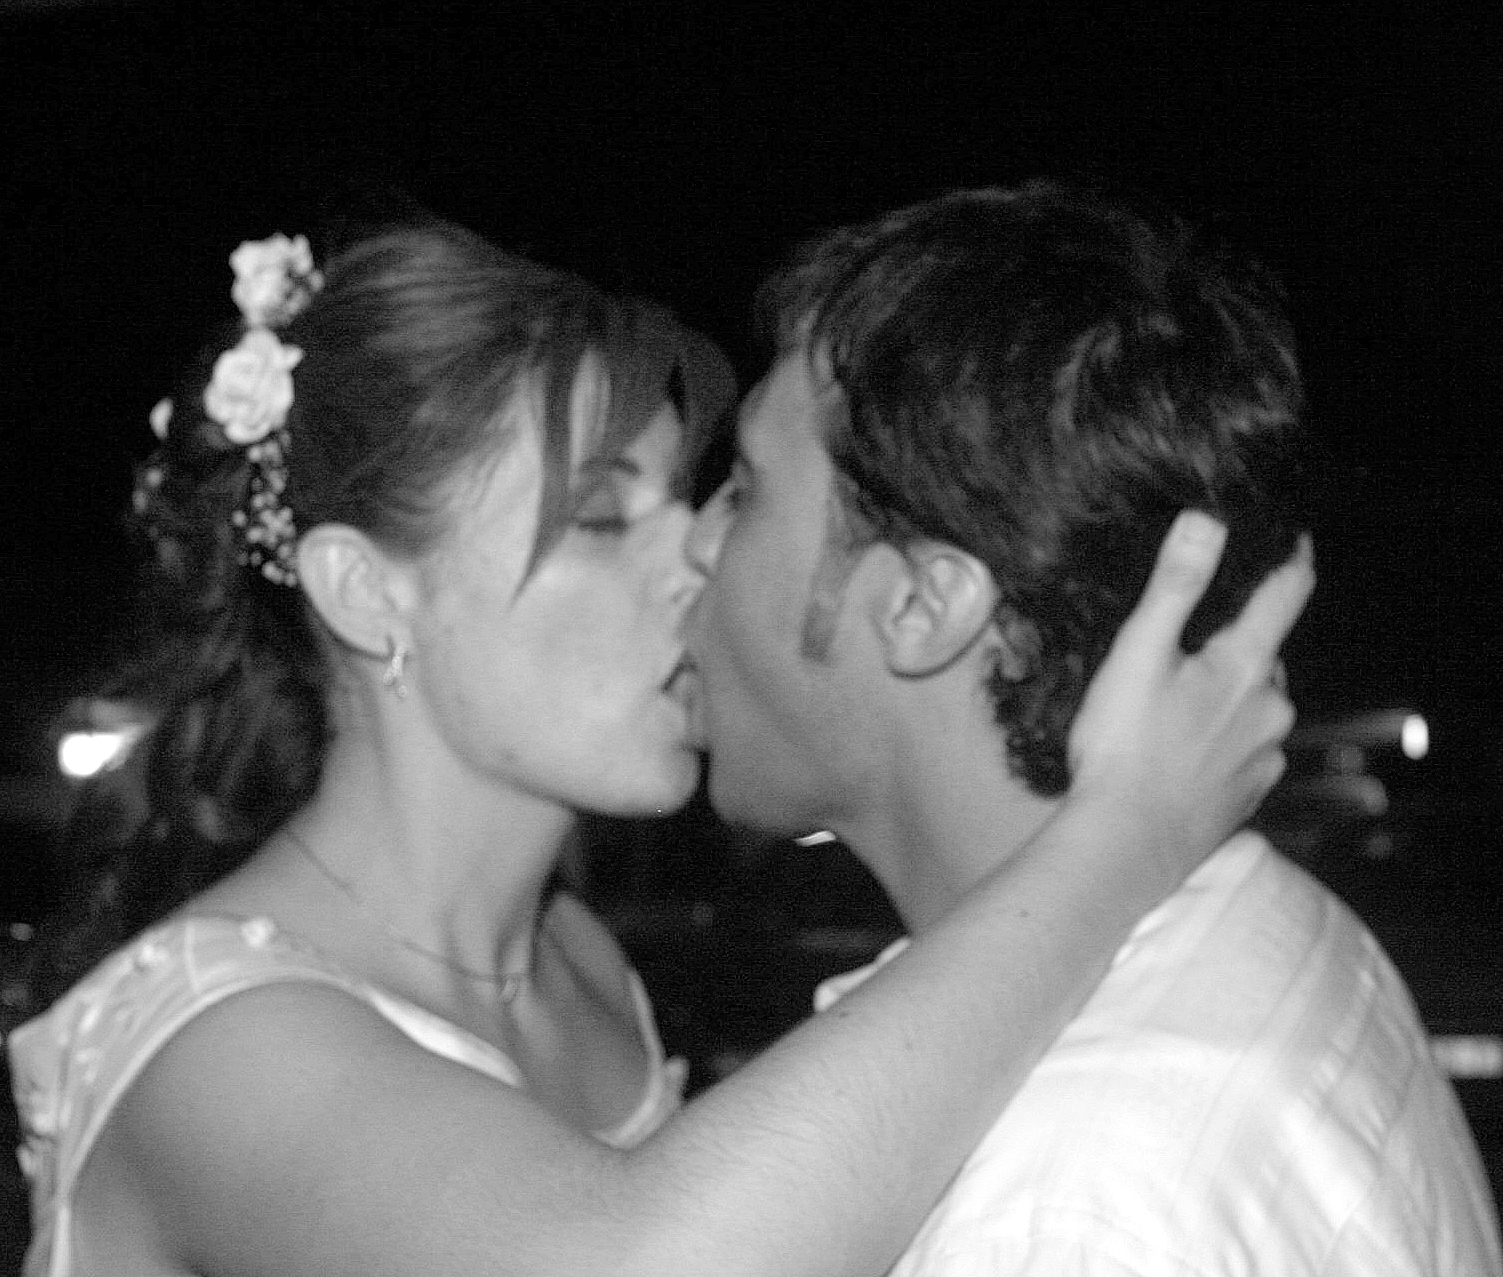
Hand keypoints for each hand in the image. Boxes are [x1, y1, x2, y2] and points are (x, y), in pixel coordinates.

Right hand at [1066, 510, 1314, 877]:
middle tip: (1186, 644)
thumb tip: (1208, 519)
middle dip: (1235, 643)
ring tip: (1171, 704)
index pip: (1286, 594)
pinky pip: (1244, 749)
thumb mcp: (1139, 653)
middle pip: (1264, 655)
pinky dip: (1219, 740)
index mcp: (1247, 666)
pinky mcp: (1249, 794)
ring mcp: (1265, 756)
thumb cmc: (1125, 745)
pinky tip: (1180, 751)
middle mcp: (1272, 708)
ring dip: (1224, 696)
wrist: (1126, 845)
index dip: (1291, 560)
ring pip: (1253, 705)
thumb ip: (1176, 585)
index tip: (1294, 539)